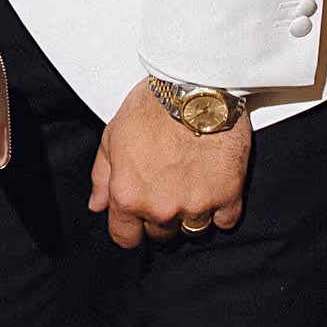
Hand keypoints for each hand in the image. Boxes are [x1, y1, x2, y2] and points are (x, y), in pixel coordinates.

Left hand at [88, 81, 249, 250]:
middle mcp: (161, 208)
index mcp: (128, 196)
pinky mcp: (228, 196)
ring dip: (190, 215)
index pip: (125, 237)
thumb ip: (103, 176)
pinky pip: (225, 221)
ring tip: (191, 185)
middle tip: (167, 188)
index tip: (137, 217)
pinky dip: (220, 209)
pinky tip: (214, 186)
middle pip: (160, 235)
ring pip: (193, 231)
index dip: (130, 227)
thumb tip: (97, 206)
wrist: (195, 88)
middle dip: (160, 216)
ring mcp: (196, 205)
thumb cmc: (151, 107)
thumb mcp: (112, 136)